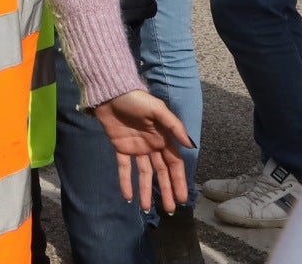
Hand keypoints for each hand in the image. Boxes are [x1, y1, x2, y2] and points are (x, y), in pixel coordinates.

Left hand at [90, 88, 191, 211]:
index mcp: (163, 138)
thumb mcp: (158, 109)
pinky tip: (128, 197)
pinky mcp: (121, 147)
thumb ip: (174, 126)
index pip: (174, 164)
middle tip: (169, 210)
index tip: (181, 199)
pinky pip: (124, 167)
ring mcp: (136, 148)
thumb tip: (191, 146)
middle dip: (166, 191)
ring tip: (146, 209)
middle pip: (161, 173)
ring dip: (145, 190)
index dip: (178, 181)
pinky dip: (125, 181)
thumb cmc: (136, 99)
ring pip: (144, 174)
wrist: (110, 92)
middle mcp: (152, 146)